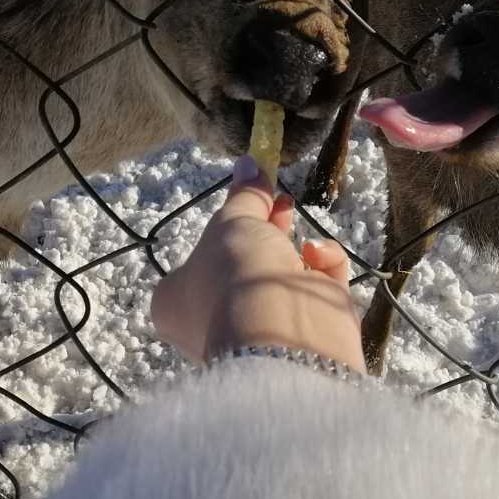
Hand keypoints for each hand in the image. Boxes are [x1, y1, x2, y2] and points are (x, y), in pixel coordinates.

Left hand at [151, 156, 365, 371]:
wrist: (283, 336)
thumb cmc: (236, 276)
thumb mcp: (232, 223)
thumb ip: (244, 195)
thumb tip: (248, 161)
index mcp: (178, 301)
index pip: (197, 259)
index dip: (225, 225)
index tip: (249, 197)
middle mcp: (216, 319)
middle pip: (244, 261)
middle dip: (264, 226)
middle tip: (279, 200)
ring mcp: (264, 326)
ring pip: (281, 271)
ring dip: (290, 241)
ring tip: (292, 213)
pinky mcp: (309, 328)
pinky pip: (314, 285)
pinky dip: (320, 265)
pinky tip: (316, 256)